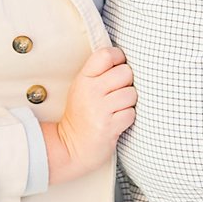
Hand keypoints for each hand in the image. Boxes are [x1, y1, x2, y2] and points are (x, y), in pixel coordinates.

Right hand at [39, 46, 134, 183]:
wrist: (71, 147)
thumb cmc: (82, 115)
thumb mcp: (82, 88)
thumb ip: (99, 72)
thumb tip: (125, 59)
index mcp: (83, 78)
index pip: (106, 55)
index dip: (118, 58)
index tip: (118, 67)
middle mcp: (90, 91)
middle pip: (125, 72)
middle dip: (127, 82)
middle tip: (118, 93)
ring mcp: (99, 109)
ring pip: (131, 94)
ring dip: (128, 102)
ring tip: (117, 109)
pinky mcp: (109, 126)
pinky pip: (131, 113)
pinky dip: (127, 118)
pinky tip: (117, 121)